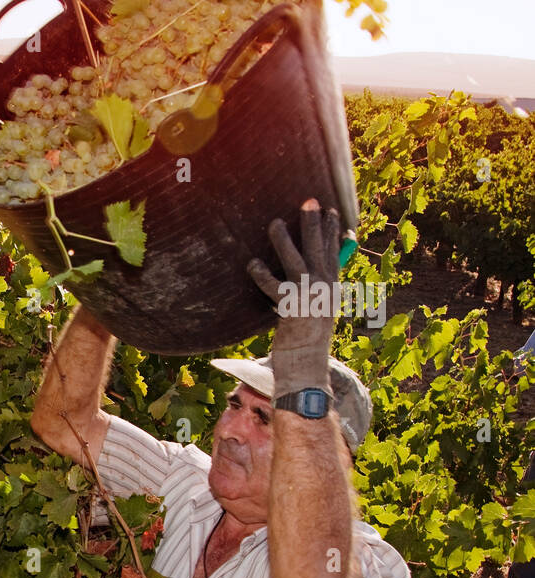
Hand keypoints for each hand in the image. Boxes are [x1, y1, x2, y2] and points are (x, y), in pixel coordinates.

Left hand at [246, 198, 341, 394]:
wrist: (307, 365)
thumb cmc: (308, 339)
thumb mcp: (318, 310)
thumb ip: (317, 290)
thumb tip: (314, 273)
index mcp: (332, 287)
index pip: (335, 252)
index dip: (333, 230)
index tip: (332, 210)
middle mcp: (324, 289)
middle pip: (319, 250)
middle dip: (314, 224)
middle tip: (309, 200)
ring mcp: (308, 298)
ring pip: (297, 262)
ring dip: (285, 241)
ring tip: (274, 222)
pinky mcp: (290, 309)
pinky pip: (274, 288)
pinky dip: (262, 275)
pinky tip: (253, 263)